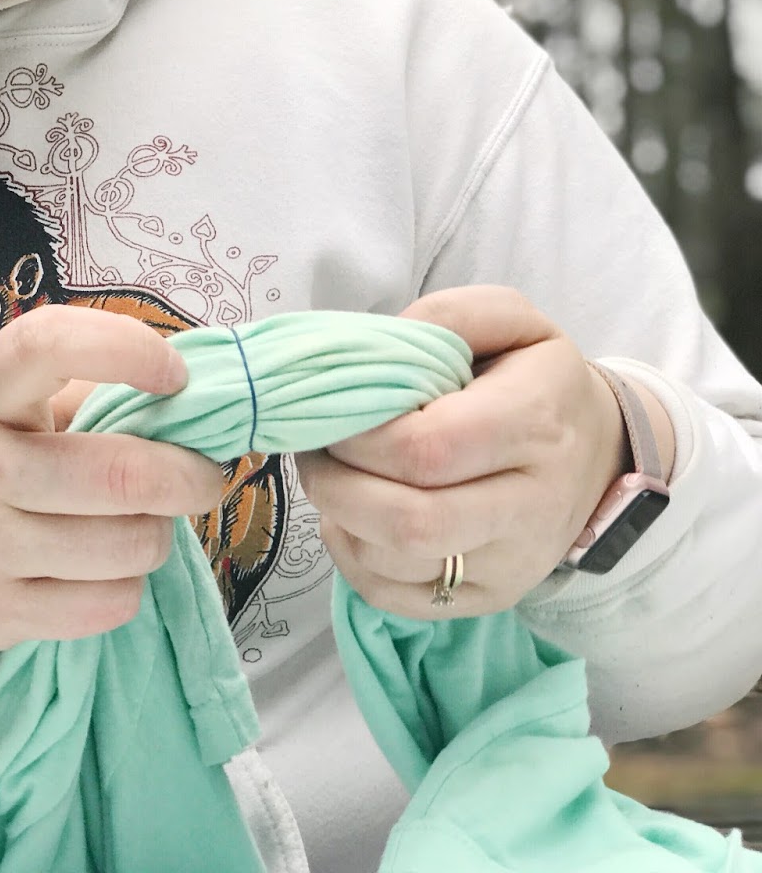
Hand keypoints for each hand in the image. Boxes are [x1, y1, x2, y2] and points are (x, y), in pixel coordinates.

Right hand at [0, 305, 224, 667]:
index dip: (126, 349)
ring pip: (131, 545)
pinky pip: (111, 604)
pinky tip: (100, 570)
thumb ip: (75, 393)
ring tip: (134, 525)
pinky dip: (126, 586)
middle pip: (122, 475)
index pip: (47, 346)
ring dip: (157, 535)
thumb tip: (181, 405)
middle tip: (201, 474)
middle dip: (190, 476)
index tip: (174, 376)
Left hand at [296, 286, 628, 617]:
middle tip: (315, 449)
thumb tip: (380, 347)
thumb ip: (447, 317)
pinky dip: (350, 556)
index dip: (358, 436)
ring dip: (339, 519)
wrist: (599, 452)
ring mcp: (510, 563)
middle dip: (335, 485)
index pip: (425, 450)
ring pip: (393, 565)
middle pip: (408, 523)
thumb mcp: (509, 321)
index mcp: (535, 425)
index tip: (332, 412)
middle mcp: (530, 506)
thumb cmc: (535, 380)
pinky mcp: (489, 598)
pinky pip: (392, 596)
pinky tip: (352, 517)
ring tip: (335, 476)